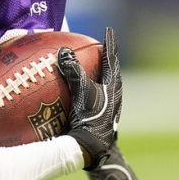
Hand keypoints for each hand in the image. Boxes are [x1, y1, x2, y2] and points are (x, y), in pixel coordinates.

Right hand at [56, 27, 121, 166]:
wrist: (91, 148)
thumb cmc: (89, 119)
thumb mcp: (80, 91)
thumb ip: (73, 70)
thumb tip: (64, 51)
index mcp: (112, 86)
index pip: (111, 59)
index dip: (109, 44)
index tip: (108, 31)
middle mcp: (114, 95)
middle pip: (112, 72)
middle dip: (108, 60)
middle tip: (102, 49)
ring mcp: (110, 108)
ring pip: (107, 86)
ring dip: (100, 76)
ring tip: (93, 69)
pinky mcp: (102, 118)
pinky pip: (97, 98)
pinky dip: (90, 91)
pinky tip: (80, 95)